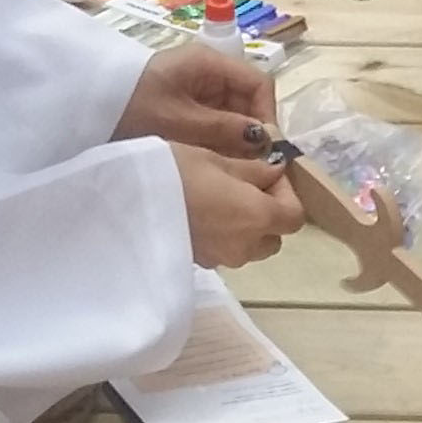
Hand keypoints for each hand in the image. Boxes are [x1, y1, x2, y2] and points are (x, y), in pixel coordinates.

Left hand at [117, 39, 276, 157]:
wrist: (85, 108)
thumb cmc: (134, 108)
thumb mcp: (181, 122)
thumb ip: (225, 130)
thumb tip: (265, 140)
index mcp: (209, 63)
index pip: (258, 84)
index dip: (267, 115)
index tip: (266, 150)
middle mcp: (207, 73)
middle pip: (246, 100)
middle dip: (251, 133)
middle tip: (250, 168)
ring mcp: (195, 89)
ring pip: (231, 115)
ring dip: (234, 141)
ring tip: (232, 169)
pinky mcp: (183, 106)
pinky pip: (212, 123)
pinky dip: (217, 142)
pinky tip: (213, 163)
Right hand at [170, 144, 302, 269]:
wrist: (127, 205)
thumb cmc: (176, 172)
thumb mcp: (217, 159)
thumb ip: (254, 169)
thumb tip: (276, 169)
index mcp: (257, 217)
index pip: (294, 217)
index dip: (288, 194)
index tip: (269, 173)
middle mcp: (244, 245)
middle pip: (274, 237)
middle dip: (269, 214)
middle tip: (247, 185)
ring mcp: (221, 259)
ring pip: (250, 247)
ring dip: (247, 227)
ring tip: (221, 198)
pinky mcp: (199, 263)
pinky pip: (226, 250)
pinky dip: (225, 235)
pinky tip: (201, 212)